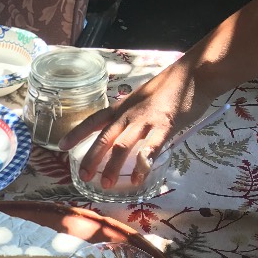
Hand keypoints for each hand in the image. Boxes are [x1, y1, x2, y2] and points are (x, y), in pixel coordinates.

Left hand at [58, 66, 212, 187]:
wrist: (196, 73)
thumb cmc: (170, 87)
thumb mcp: (142, 99)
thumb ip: (132, 116)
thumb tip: (125, 133)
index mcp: (122, 107)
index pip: (94, 120)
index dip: (77, 133)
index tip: (61, 146)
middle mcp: (129, 114)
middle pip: (104, 137)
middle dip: (91, 158)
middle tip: (83, 176)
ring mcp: (146, 120)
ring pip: (123, 146)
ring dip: (112, 166)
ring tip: (105, 184)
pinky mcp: (165, 126)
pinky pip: (149, 149)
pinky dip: (141, 166)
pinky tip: (136, 179)